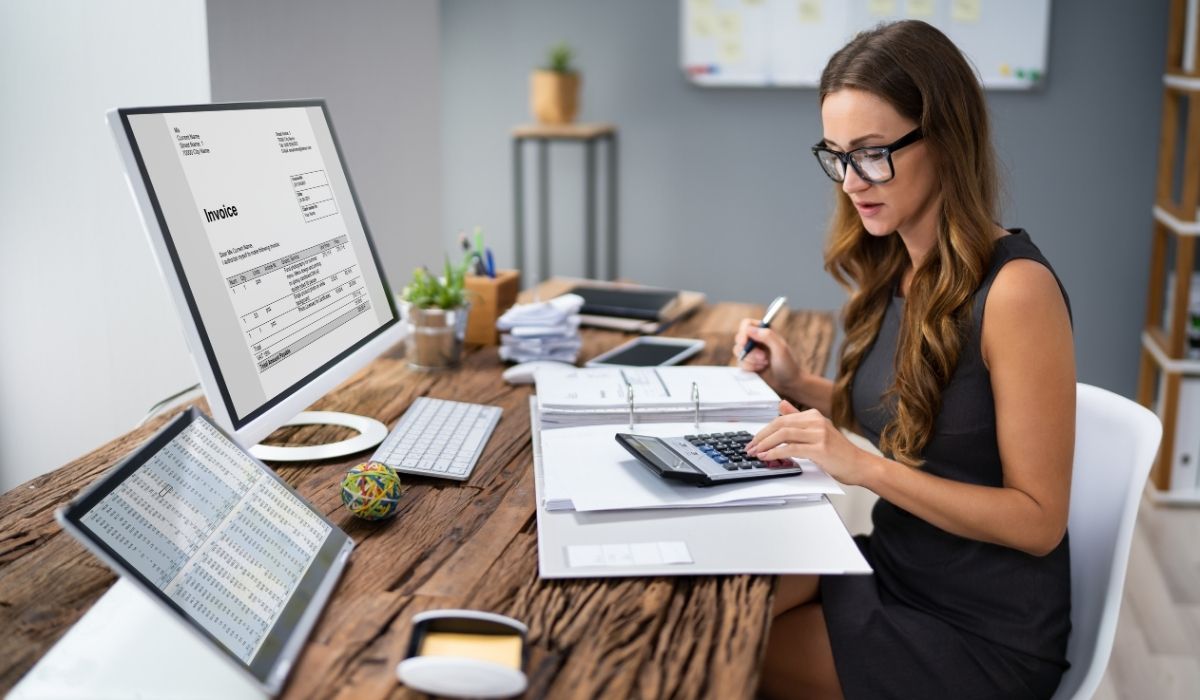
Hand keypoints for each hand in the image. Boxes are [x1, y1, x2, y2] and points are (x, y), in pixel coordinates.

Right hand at [733, 318, 803, 396]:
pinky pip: (740, 363)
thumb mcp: (781, 349)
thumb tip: (749, 329)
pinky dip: (749, 367)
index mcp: (765, 331)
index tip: (744, 343)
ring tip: (764, 364)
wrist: (789, 384)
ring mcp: (751, 352)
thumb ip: (767, 336)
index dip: (743, 332)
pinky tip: (760, 369)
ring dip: (750, 360)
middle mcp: (756, 340)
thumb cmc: (788, 365)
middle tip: (762, 357)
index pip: (746, 324)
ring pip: (738, 352)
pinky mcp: (748, 363)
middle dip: (749, 351)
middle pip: (739, 339)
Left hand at [746, 401, 874, 485]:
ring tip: (755, 453)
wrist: (859, 465)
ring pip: (783, 434)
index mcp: (813, 415)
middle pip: (780, 424)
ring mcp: (819, 434)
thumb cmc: (838, 452)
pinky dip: (775, 452)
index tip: (754, 441)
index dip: (764, 430)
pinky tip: (767, 457)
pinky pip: (791, 448)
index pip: (781, 419)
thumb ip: (798, 419)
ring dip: (765, 444)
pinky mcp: (820, 448)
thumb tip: (781, 405)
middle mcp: (816, 421)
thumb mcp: (817, 431)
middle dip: (761, 437)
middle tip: (750, 447)